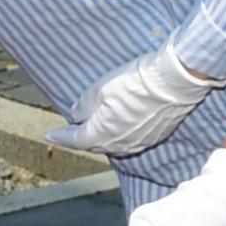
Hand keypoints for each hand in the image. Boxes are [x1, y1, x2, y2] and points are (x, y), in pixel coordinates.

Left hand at [50, 46, 217, 155]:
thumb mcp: (100, 88)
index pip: (75, 139)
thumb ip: (84, 105)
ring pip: (114, 143)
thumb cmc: (137, 82)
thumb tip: (78, 114)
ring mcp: (139, 142)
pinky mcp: (156, 136)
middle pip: (94, 144)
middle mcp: (120, 144)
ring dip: (102, 135)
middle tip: (71, 129)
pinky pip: (131, 140)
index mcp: (101, 134)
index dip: (61, 136)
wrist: (175, 81)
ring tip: (96, 124)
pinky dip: (121, 133)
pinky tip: (121, 122)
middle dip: (81, 136)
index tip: (50, 135)